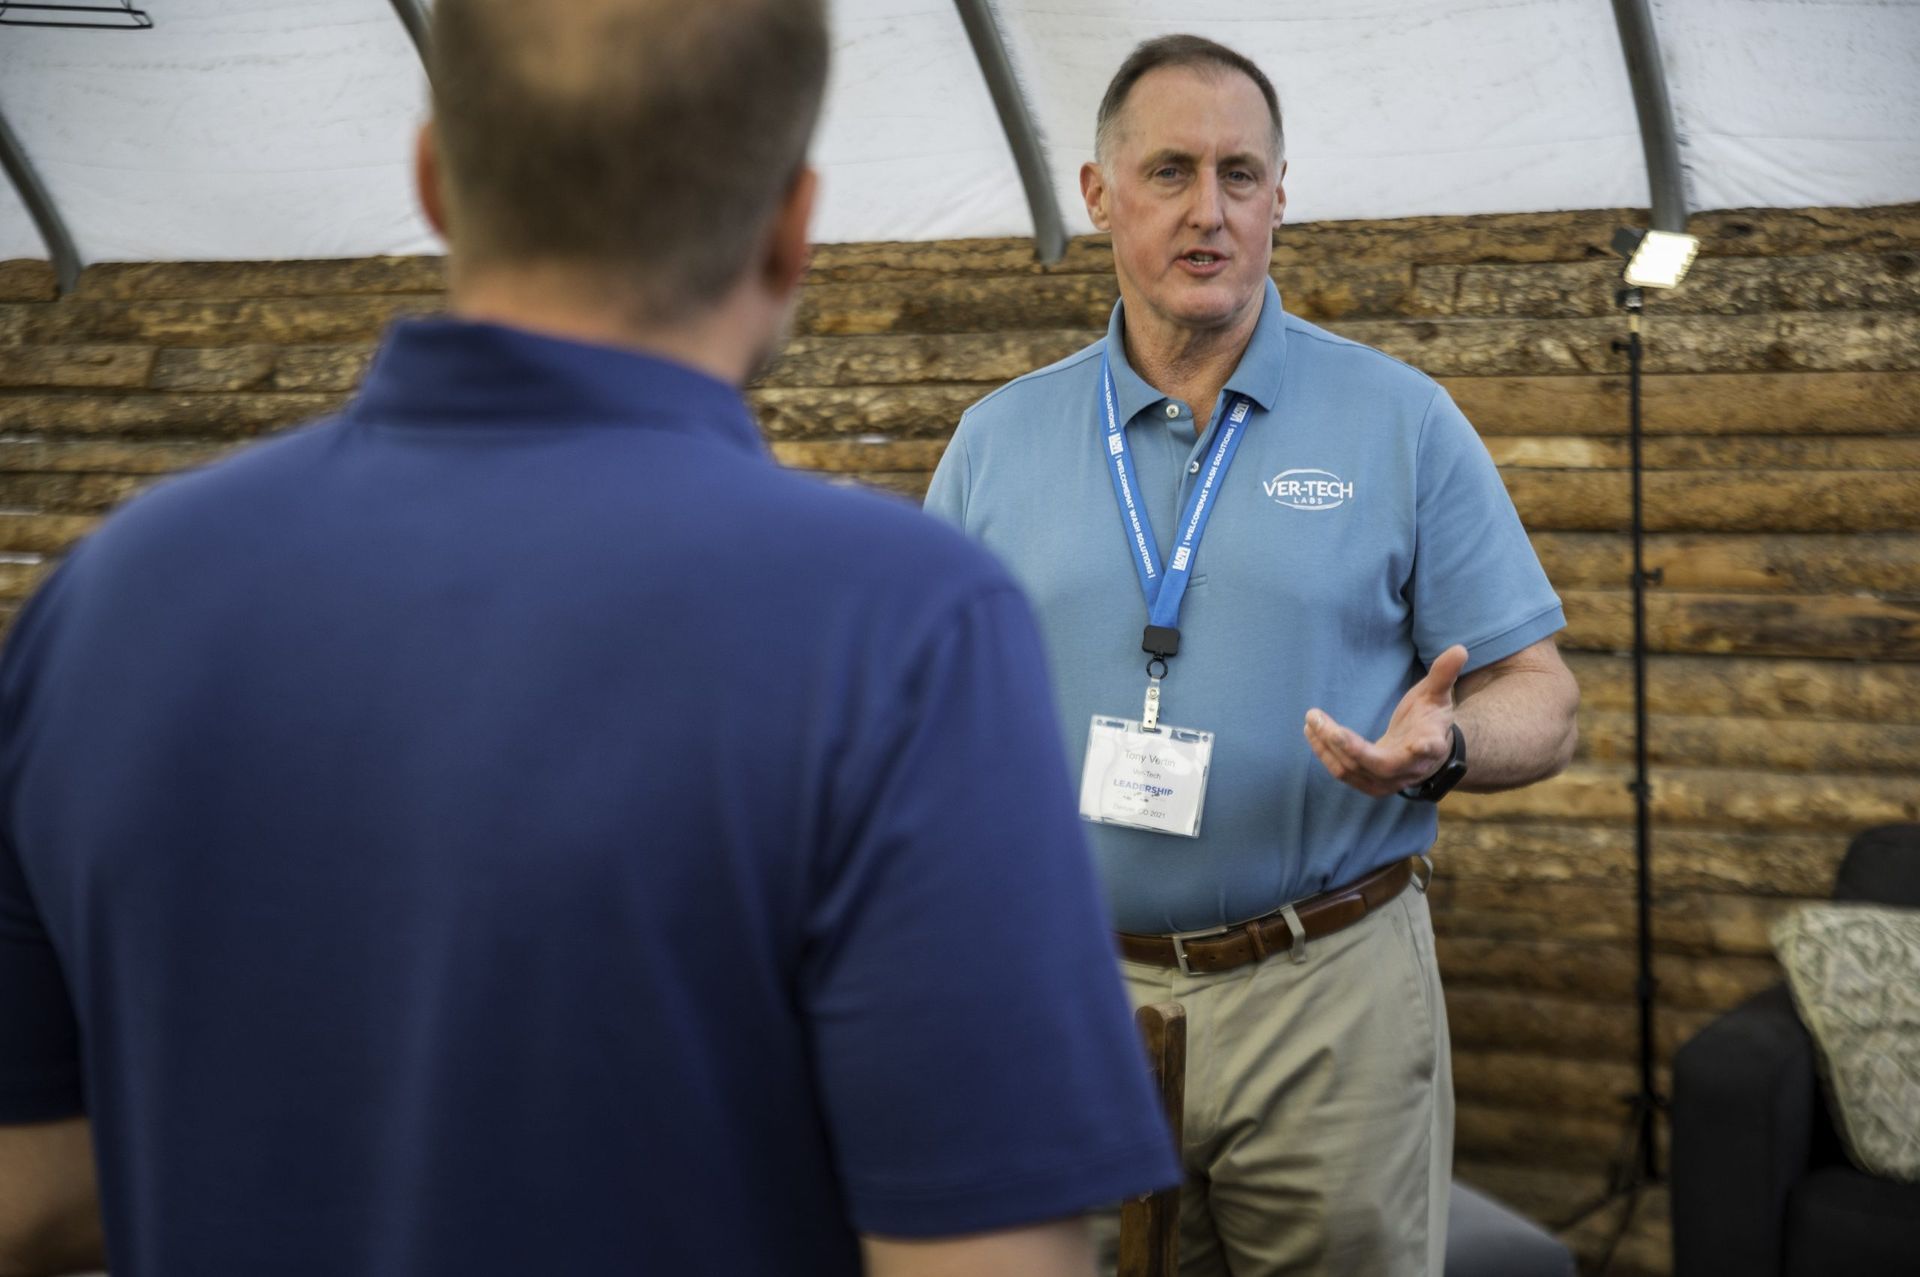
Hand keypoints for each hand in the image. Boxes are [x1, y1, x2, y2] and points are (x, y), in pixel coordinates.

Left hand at [1303, 645, 1467, 796]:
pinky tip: (1311, 731)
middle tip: (1324, 723)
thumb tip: (1460, 649)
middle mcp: (1410, 768)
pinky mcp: (1369, 783)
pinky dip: (1325, 754)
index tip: (1422, 743)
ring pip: (1353, 770)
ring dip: (1328, 747)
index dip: (1425, 748)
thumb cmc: (1429, 718)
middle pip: (1379, 765)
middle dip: (1349, 746)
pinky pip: (1342, 772)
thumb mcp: (1437, 695)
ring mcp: (1388, 781)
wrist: (1426, 750)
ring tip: (1311, 720)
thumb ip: (1444, 674)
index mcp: (1431, 745)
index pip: (1430, 749)